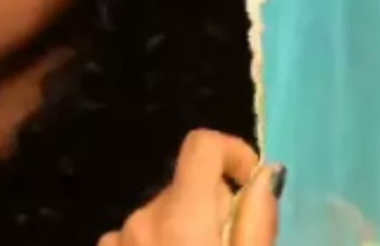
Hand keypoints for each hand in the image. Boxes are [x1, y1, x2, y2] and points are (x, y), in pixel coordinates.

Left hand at [98, 129, 285, 245]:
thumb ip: (256, 222)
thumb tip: (263, 172)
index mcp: (180, 216)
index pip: (202, 144)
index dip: (233, 155)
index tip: (251, 189)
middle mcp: (141, 218)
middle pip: (187, 186)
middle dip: (213, 208)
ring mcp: (116, 239)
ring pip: (164, 214)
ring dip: (185, 232)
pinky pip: (138, 237)